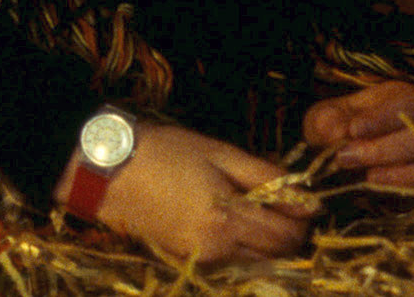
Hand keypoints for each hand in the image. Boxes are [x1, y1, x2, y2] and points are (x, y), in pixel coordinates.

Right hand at [73, 121, 314, 264]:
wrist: (107, 170)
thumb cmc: (164, 152)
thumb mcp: (218, 152)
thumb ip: (264, 176)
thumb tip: (306, 199)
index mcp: (229, 220)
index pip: (286, 237)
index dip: (301, 220)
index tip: (300, 201)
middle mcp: (218, 249)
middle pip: (273, 255)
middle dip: (284, 234)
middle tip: (278, 204)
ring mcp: (201, 258)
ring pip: (251, 261)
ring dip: (260, 241)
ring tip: (249, 208)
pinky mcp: (185, 259)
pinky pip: (226, 259)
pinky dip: (236, 244)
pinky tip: (222, 217)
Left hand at [304, 80, 413, 190]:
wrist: (343, 164)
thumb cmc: (337, 133)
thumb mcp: (324, 122)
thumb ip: (328, 123)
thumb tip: (341, 133)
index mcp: (405, 100)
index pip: (407, 103)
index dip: (382, 117)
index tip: (353, 130)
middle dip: (385, 150)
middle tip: (349, 159)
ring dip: (407, 176)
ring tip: (370, 180)